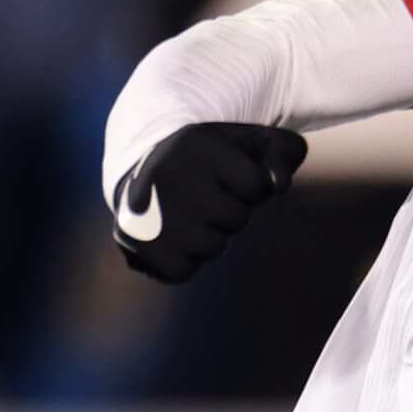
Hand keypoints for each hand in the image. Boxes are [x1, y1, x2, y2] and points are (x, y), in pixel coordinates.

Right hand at [112, 123, 307, 283]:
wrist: (141, 161)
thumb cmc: (212, 155)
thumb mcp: (250, 140)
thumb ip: (281, 153)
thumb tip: (278, 184)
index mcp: (201, 146)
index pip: (259, 185)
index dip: (255, 186)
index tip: (233, 176)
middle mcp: (169, 175)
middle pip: (236, 218)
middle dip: (231, 211)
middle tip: (207, 196)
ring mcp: (147, 210)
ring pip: (212, 247)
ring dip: (209, 237)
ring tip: (189, 215)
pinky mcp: (131, 240)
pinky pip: (181, 271)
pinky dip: (184, 261)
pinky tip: (174, 237)